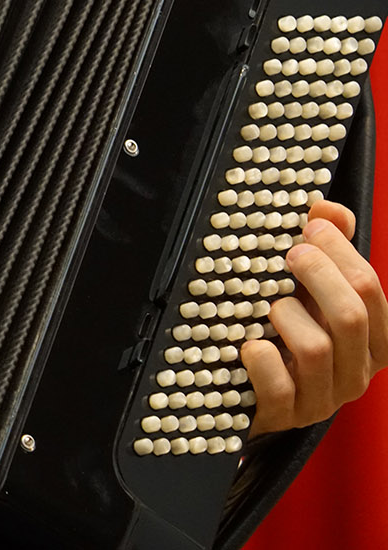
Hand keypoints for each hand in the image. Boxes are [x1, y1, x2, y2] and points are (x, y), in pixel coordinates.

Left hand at [242, 201, 387, 433]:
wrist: (255, 395)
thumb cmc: (290, 334)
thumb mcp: (313, 292)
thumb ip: (329, 250)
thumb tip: (328, 209)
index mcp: (372, 340)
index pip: (371, 290)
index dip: (340, 253)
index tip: (311, 227)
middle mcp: (355, 372)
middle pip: (351, 316)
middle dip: (319, 275)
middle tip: (290, 253)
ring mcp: (323, 398)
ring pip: (316, 349)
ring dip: (287, 316)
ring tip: (269, 307)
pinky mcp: (286, 415)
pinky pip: (278, 386)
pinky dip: (261, 360)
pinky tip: (250, 346)